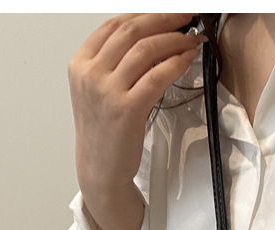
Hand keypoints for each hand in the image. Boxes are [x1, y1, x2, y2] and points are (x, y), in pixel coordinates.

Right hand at [67, 13, 205, 229]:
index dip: (145, 14)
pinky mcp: (126, 109)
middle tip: (187, 15)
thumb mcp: (100, 93)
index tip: (169, 13)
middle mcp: (90, 73)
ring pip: (145, 50)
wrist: (100, 170)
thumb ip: (116, 66)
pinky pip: (156, 76)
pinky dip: (176, 63)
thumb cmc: (105, 134)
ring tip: (193, 38)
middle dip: (164, 19)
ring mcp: (106, 91)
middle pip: (131, 31)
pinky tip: (189, 58)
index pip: (114, 25)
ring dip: (174, 39)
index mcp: (80, 64)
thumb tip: (152, 41)